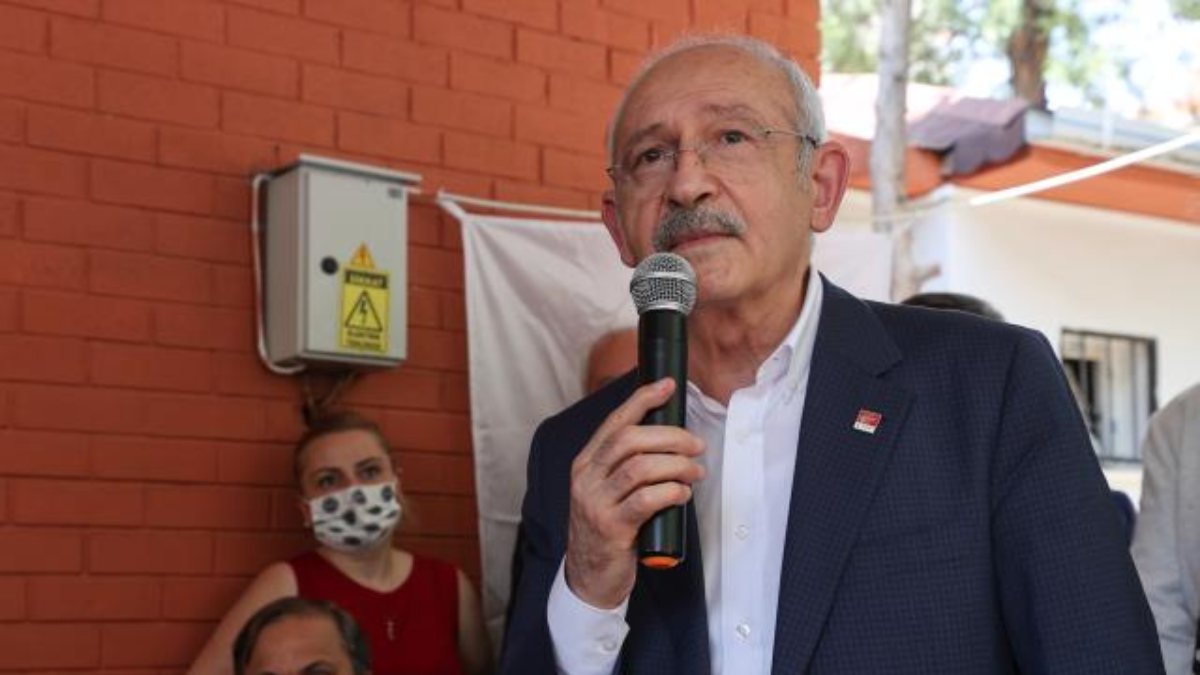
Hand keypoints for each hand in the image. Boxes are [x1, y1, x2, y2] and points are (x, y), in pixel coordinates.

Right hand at [564, 378, 705, 607]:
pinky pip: (645, 499)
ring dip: (676, 465)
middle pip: (630, 440)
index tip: (667, 386)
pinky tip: (682, 493)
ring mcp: (595, 503)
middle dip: (670, 436)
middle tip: (696, 445)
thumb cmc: (607, 530)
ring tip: (695, 471)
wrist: (588, 577)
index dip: (642, 399)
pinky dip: (671, 491)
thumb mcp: (608, 491)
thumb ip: (626, 466)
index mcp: (586, 463)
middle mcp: (586, 479)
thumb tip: (669, 439)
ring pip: (640, 467)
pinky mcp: (611, 528)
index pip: (614, 422)